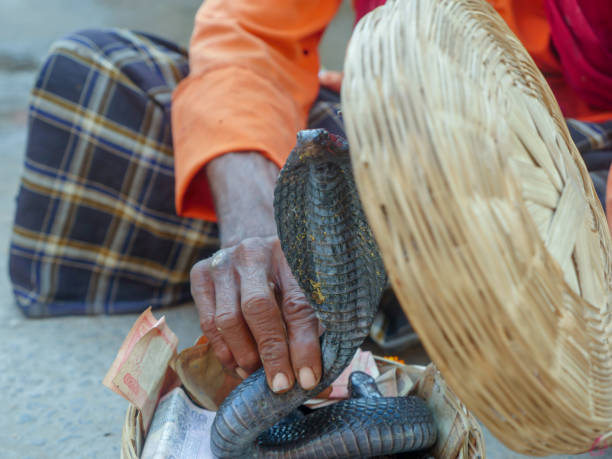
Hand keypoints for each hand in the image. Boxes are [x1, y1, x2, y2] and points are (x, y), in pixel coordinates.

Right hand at [191, 236, 320, 392]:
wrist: (255, 249)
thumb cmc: (288, 279)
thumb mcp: (308, 293)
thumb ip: (314, 332)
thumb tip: (323, 385)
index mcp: (291, 255)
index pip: (297, 304)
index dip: (303, 346)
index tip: (308, 379)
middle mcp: (254, 253)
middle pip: (258, 308)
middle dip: (270, 353)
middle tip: (280, 385)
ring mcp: (224, 261)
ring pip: (227, 318)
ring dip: (244, 356)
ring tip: (258, 375)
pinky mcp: (200, 273)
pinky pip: (207, 321)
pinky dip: (224, 351)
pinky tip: (238, 365)